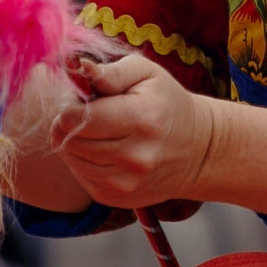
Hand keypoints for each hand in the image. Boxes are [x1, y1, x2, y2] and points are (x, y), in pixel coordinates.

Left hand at [58, 51, 216, 211]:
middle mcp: (134, 156)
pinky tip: (102, 150)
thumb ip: (112, 72)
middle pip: (71, 140)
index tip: (81, 100)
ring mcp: (126, 182)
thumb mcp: (147, 74)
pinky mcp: (117, 198)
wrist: (197, 149)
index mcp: (142, 119)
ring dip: (75, 143)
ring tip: (97, 131)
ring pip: (72, 160)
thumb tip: (80, 67)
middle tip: (87, 114)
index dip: (70, 106)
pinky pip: (80, 177)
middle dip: (69, 124)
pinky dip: (83, 162)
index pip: (79, 118)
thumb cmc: (166, 103)